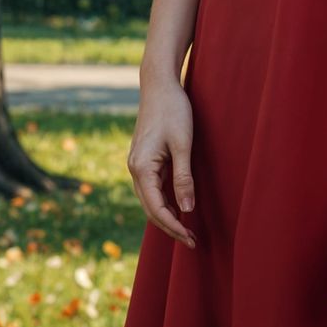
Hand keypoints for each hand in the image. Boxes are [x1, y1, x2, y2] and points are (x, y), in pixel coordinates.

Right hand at [126, 78, 197, 248]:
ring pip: (150, 199)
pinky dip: (164, 201)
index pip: (157, 208)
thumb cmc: (174, 110)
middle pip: (150, 208)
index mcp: (141, 168)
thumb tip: (187, 209)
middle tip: (192, 240)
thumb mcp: (183, 144)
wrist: (159, 85)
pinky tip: (179, 206)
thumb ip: (184, 177)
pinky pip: (152, 187)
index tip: (191, 239)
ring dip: (167, 215)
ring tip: (186, 229)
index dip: (174, 226)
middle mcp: (134, 169)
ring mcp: (137, 164)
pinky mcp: (143, 159)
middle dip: (170, 226)